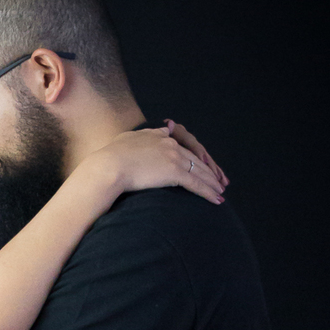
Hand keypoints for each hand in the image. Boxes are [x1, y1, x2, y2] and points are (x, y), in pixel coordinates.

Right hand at [81, 123, 225, 204]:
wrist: (109, 166)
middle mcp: (170, 145)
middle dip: (208, 172)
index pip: (183, 149)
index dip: (193, 160)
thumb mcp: (129, 138)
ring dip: (212, 183)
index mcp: (160, 137)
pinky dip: (208, 192)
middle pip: (195, 159)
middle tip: (218, 181)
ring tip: (220, 192)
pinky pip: (196, 184)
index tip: (200, 167)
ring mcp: (174, 158)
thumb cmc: (111, 155)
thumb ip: (146, 134)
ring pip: (199, 172)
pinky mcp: (174, 173)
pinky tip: (217, 199)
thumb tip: (161, 129)